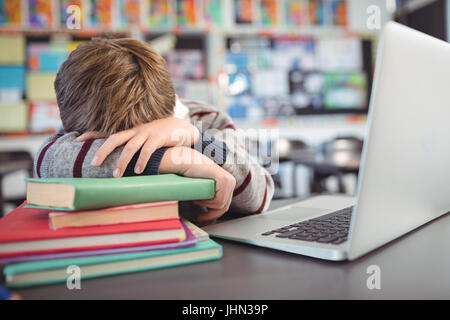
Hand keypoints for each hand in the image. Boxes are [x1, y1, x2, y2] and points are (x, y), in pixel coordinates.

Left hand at [77, 118, 199, 176]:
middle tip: (93, 163)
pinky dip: (142, 160)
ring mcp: (146, 133)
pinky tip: (139, 171)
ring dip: (122, 161)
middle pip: (114, 138)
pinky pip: (148, 150)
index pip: (107, 131)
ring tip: (116, 175)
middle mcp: (135, 130)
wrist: (179, 127)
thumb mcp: (142, 137)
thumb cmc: (158, 136)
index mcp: (129, 131)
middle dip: (102, 150)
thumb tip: (115, 158)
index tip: (77, 140)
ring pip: (130, 147)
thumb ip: (130, 144)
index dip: (92, 135)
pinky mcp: (158, 138)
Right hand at [160, 147, 235, 222]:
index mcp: (227, 183)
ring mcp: (228, 181)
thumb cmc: (190, 174)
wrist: (184, 162)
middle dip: (211, 214)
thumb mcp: (203, 188)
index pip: (225, 204)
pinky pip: (218, 201)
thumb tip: (209, 214)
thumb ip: (208, 195)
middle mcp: (231, 181)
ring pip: (221, 205)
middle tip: (200, 217)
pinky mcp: (224, 181)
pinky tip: (198, 198)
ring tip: (195, 199)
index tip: (203, 218)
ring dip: (206, 206)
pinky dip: (207, 203)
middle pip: (224, 206)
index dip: (214, 214)